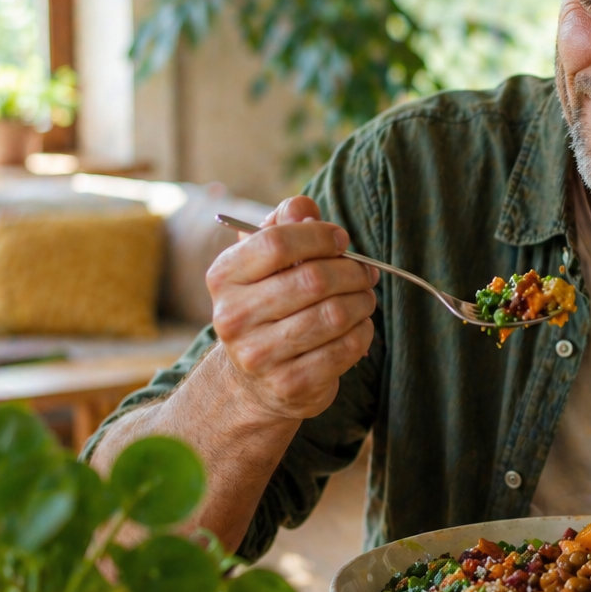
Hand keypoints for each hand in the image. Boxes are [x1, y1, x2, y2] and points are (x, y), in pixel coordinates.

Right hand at [206, 195, 378, 420]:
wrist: (254, 380)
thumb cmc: (269, 304)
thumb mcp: (266, 261)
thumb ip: (283, 224)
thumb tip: (303, 207)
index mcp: (225, 277)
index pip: (276, 243)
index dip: (319, 236)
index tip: (342, 239)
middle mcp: (234, 317)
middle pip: (313, 279)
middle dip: (352, 272)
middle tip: (365, 273)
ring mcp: (260, 355)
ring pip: (334, 315)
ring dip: (362, 302)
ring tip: (364, 298)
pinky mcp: (289, 384)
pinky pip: (345, 349)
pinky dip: (362, 332)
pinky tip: (358, 327)